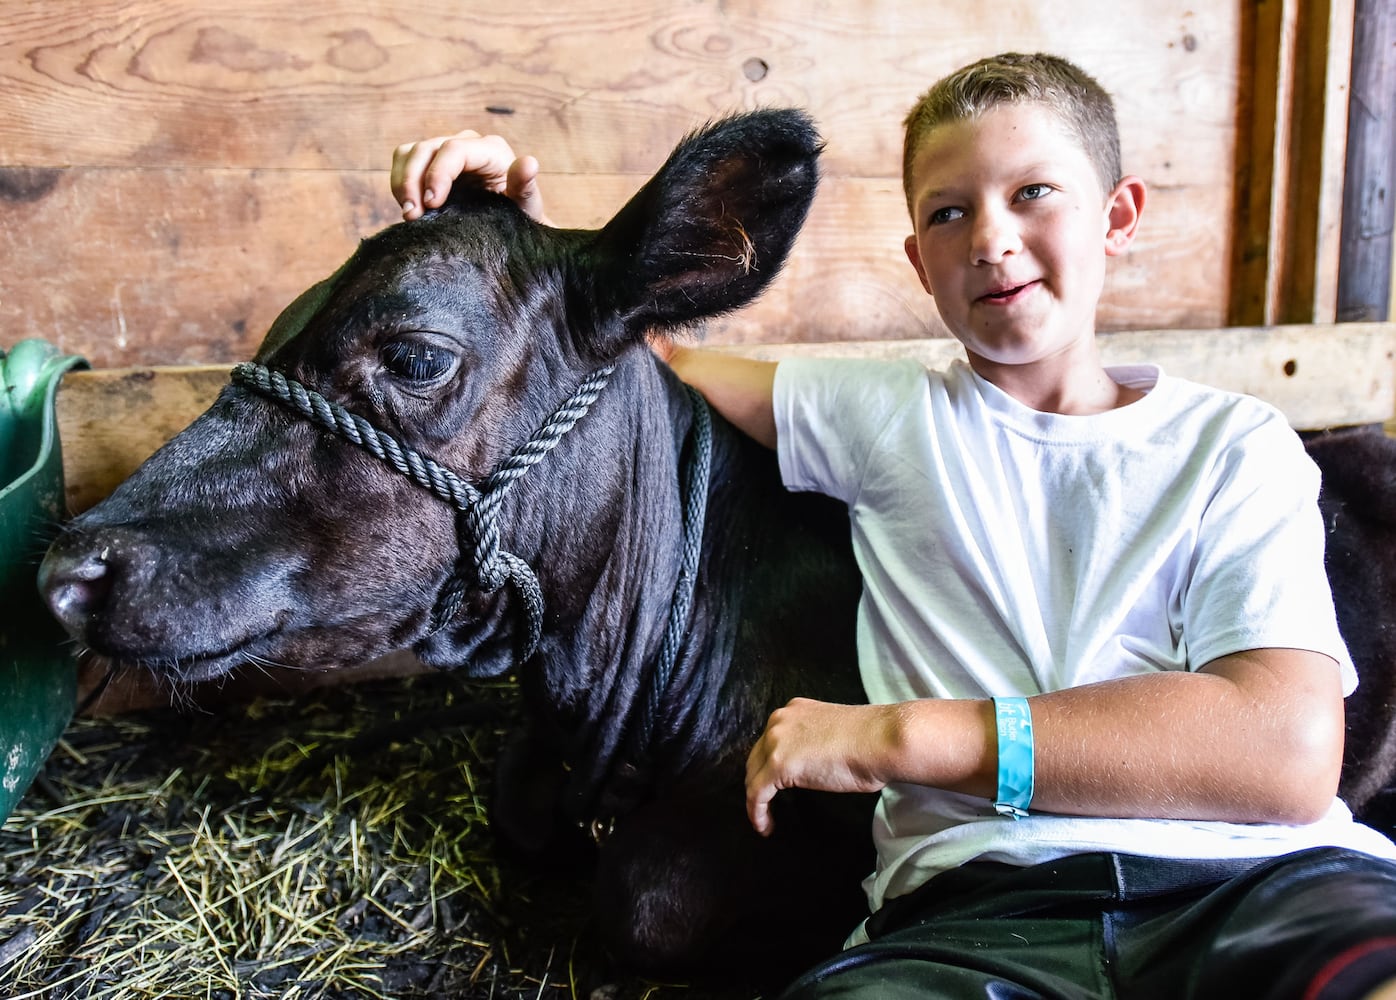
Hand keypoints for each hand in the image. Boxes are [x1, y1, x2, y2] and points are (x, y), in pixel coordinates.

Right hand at [390, 129, 549, 223]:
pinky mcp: (430, 163)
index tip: (431, 204)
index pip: (454, 150)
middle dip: (413, 181)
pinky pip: (404, 162)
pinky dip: (399, 183)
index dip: (437, 174)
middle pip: (426, 148)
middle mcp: (466, 144)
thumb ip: (525, 185)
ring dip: (402, 182)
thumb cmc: (520, 216)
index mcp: (490, 150)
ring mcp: (445, 151)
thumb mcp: (527, 206)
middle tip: (412, 215)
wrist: (509, 226)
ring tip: (409, 214)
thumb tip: (529, 163)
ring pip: (410, 152)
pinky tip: (408, 207)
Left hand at [745, 698, 896, 835]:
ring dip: (756, 800)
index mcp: (794, 710)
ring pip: (753, 776)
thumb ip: (815, 743)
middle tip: (766, 803)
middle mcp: (780, 721)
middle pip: (757, 757)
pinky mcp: (778, 765)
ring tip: (764, 819)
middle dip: (758, 782)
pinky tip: (765, 826)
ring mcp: (776, 742)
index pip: (771, 740)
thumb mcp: (834, 733)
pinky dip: (757, 812)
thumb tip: (814, 764)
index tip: (773, 784)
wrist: (882, 740)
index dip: (768, 764)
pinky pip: (756, 794)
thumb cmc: (871, 740)